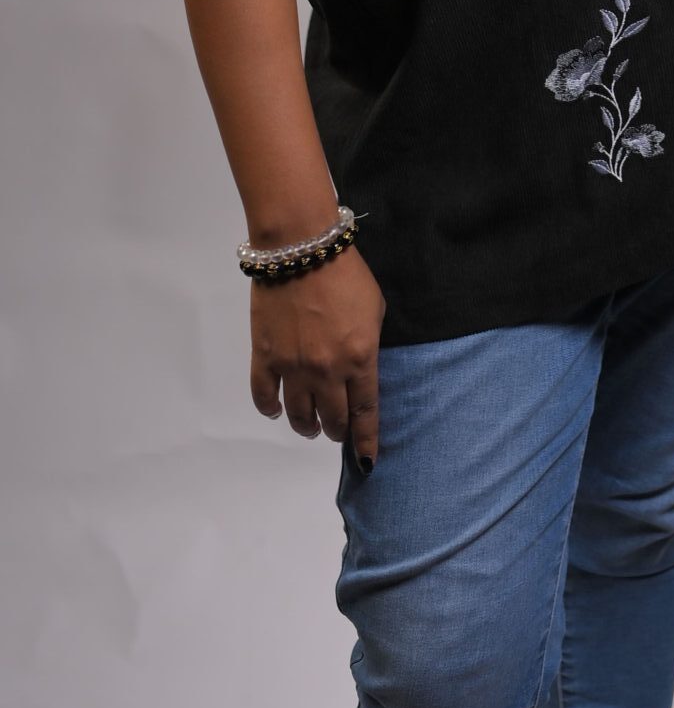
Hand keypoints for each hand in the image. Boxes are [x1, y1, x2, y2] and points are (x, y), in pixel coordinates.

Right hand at [249, 242, 385, 463]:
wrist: (302, 249)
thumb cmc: (346, 274)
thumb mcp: (374, 310)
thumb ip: (368, 346)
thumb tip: (360, 371)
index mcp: (360, 358)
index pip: (365, 412)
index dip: (366, 439)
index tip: (368, 458)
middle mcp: (327, 371)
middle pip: (332, 419)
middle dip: (337, 430)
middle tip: (336, 428)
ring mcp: (293, 368)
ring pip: (299, 416)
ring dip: (306, 425)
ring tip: (309, 424)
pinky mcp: (265, 358)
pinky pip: (264, 398)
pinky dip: (271, 409)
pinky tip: (277, 409)